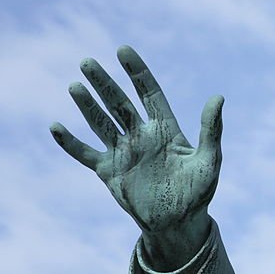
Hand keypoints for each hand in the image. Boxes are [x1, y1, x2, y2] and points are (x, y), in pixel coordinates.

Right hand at [50, 46, 223, 265]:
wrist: (178, 223)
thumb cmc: (198, 191)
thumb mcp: (208, 159)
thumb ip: (210, 129)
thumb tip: (218, 97)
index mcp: (165, 128)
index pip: (148, 92)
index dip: (136, 72)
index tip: (122, 50)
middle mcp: (141, 135)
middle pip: (119, 102)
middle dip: (104, 82)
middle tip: (87, 62)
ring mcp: (123, 152)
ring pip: (100, 122)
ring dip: (87, 105)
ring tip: (74, 85)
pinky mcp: (108, 172)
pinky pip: (85, 153)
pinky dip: (70, 142)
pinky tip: (56, 127)